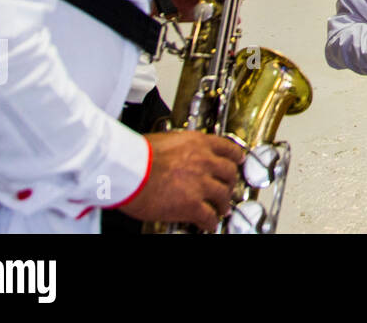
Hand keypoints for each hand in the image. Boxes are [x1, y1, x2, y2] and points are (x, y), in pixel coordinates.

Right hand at [117, 131, 244, 231]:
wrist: (128, 169)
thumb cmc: (137, 154)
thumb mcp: (165, 140)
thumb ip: (180, 148)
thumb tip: (176, 153)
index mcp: (197, 143)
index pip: (227, 148)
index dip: (235, 157)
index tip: (237, 160)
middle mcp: (204, 161)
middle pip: (229, 173)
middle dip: (230, 182)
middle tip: (228, 187)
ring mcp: (201, 184)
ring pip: (223, 195)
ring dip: (223, 204)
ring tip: (222, 208)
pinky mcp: (192, 204)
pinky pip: (208, 216)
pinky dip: (210, 222)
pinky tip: (208, 224)